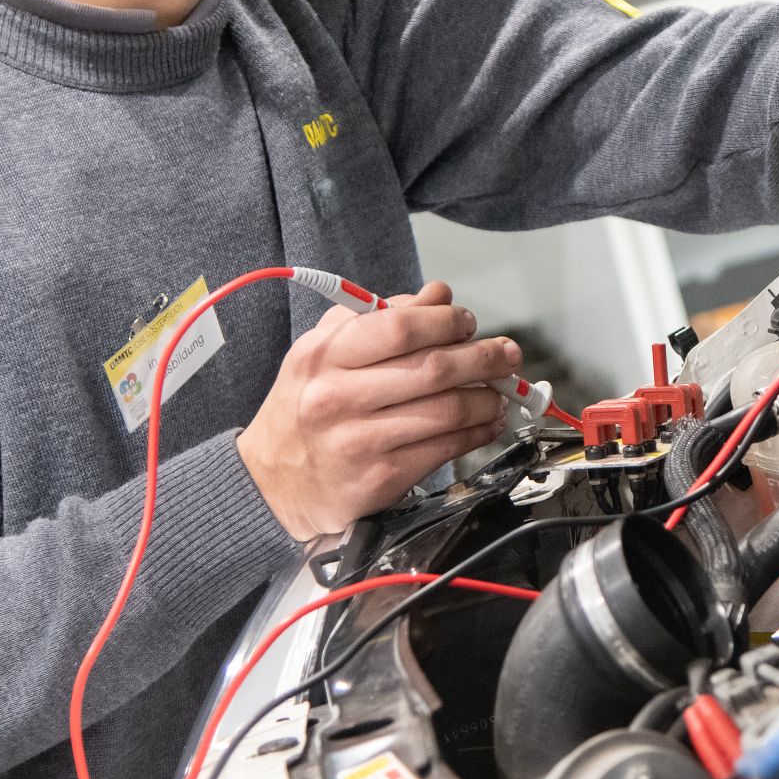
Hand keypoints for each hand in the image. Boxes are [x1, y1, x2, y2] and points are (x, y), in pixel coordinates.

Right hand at [236, 281, 518, 539]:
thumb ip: (381, 318)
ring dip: (487, 399)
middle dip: (483, 358)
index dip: (446, 321)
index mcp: (324, 356)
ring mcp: (358, 441)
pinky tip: (486, 423)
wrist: (272, 483)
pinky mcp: (379, 478)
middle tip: (506, 354)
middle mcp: (337, 397)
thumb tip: (437, 295)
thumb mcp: (325, 353)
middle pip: (433, 368)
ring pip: (446, 411)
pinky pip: (444, 449)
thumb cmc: (306, 408)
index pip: (400, 327)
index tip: (467, 321)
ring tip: (500, 392)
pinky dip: (477, 433)